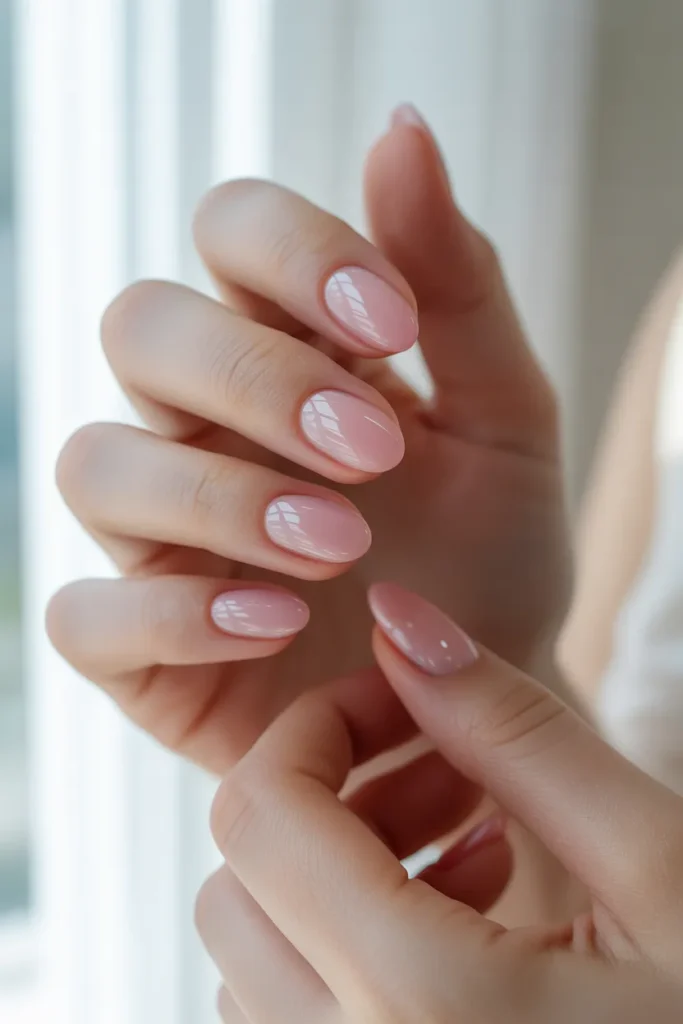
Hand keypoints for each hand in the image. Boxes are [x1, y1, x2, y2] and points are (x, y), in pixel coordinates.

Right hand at [48, 108, 568, 773]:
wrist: (475, 702)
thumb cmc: (489, 559)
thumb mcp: (506, 423)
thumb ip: (457, 288)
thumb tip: (403, 131)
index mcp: (285, 350)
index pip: (229, 231)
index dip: (294, 254)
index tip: (395, 326)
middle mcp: (201, 427)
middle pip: (139, 326)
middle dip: (251, 374)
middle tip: (370, 452)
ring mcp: (160, 536)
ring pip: (96, 464)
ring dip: (218, 494)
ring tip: (338, 543)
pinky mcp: (140, 645)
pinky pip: (87, 613)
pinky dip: (173, 613)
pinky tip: (275, 623)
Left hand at [197, 584, 682, 1022]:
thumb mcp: (656, 860)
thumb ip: (514, 732)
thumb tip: (399, 621)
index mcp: (421, 1008)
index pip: (263, 815)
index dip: (321, 723)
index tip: (404, 696)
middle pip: (238, 882)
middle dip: (330, 796)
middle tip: (452, 769)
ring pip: (255, 953)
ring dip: (340, 872)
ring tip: (478, 843)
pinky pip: (295, 1017)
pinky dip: (349, 947)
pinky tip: (473, 922)